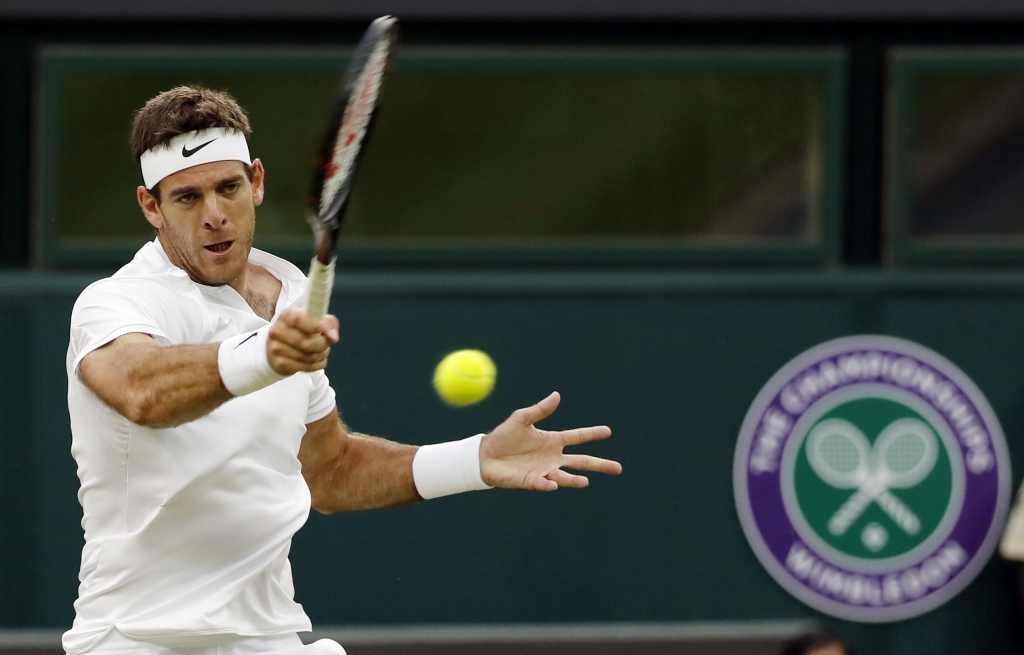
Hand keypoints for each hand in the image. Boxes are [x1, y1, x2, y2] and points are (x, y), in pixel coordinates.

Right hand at [267, 307, 339, 374]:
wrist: (280, 346)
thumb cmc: (302, 329)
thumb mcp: (316, 320)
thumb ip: (329, 324)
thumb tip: (333, 338)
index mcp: (286, 315)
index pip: (298, 319)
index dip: (315, 326)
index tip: (323, 329)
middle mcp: (277, 331)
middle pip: (307, 343)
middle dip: (323, 344)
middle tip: (327, 343)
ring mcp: (276, 348)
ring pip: (309, 357)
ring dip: (322, 355)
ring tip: (322, 351)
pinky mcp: (280, 363)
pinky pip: (306, 367)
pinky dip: (317, 365)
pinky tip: (317, 360)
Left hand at [479, 392, 620, 490]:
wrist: (485, 456)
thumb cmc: (504, 436)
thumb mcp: (522, 418)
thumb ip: (540, 409)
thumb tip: (557, 395)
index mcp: (553, 441)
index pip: (578, 437)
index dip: (592, 433)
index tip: (608, 431)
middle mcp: (553, 457)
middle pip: (581, 461)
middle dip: (599, 464)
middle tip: (618, 468)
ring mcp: (544, 471)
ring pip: (565, 476)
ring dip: (574, 480)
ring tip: (585, 481)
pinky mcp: (532, 481)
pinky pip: (543, 483)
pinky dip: (548, 484)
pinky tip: (553, 483)